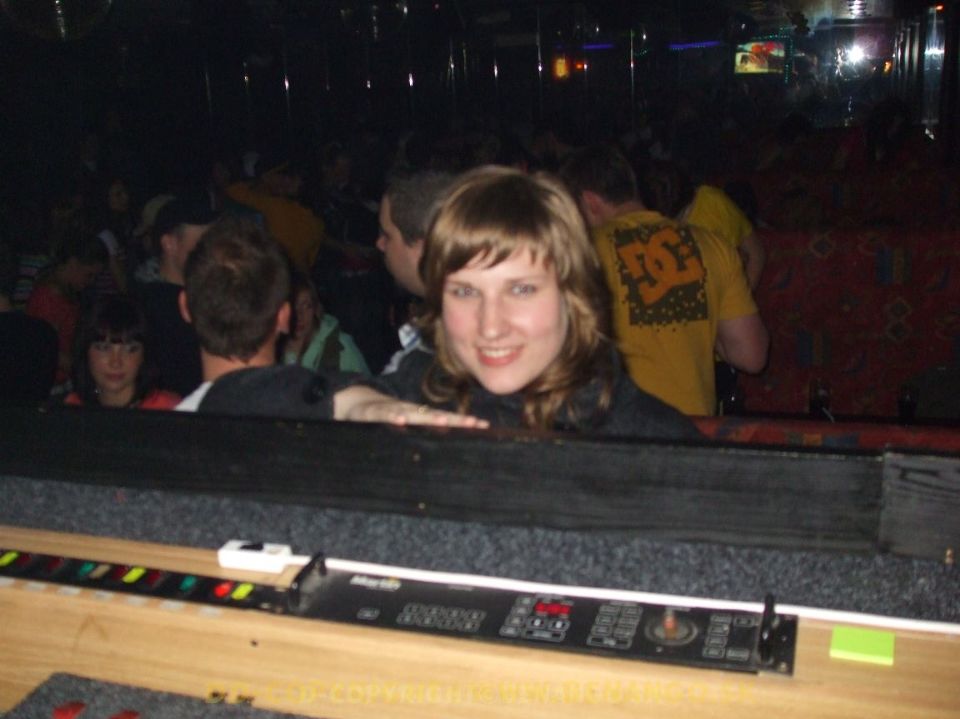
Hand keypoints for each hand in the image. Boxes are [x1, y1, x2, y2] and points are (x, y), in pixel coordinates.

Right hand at [333, 386, 488, 427]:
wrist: (353, 403)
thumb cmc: (381, 419)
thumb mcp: (401, 427)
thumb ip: (418, 436)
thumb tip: (441, 450)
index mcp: (417, 416)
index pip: (444, 419)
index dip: (462, 422)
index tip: (483, 426)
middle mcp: (409, 411)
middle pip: (435, 416)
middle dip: (454, 420)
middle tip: (474, 424)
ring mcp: (392, 410)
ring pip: (413, 413)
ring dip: (428, 418)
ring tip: (444, 423)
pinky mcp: (373, 413)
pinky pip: (384, 415)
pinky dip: (394, 417)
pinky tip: (402, 420)